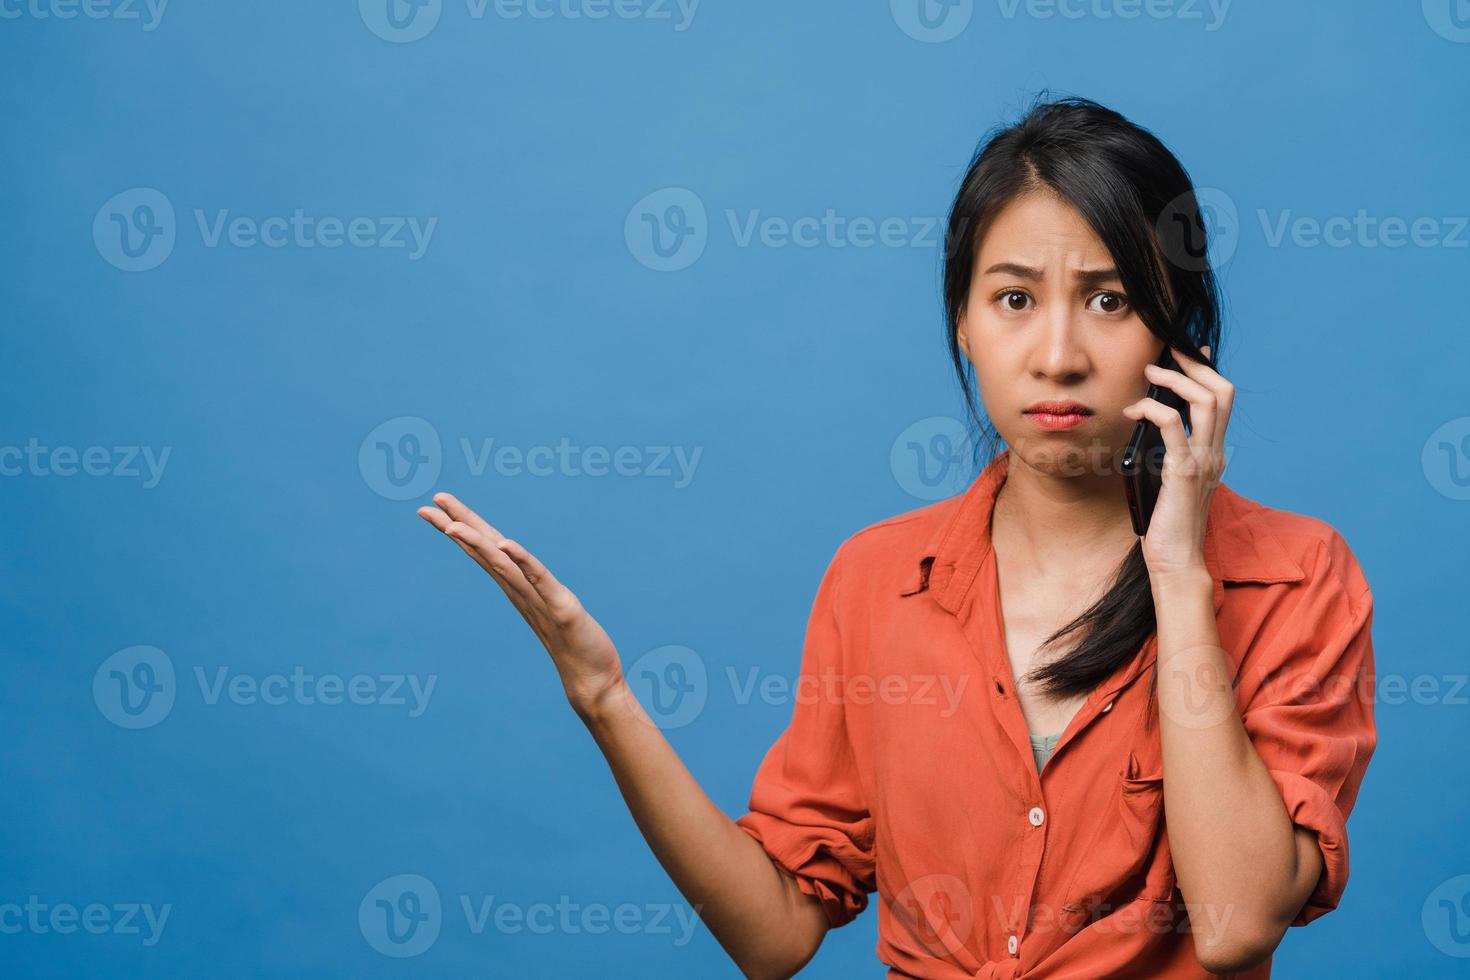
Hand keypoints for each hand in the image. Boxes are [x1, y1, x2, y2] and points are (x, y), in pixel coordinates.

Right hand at [417, 492, 625, 713]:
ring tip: (453, 525)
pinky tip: (506, 545)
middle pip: (484, 552)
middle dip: (457, 526)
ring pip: (502, 565)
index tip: (433, 507)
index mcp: (517, 586)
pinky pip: (540, 580)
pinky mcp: (562, 608)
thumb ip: (534, 586)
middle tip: (428, 506)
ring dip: (478, 544)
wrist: (590, 680)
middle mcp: (520, 591)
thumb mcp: (548, 604)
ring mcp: (538, 600)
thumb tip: (520, 569)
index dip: (460, 526)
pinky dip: (522, 561)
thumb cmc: (573, 642)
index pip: (483, 550)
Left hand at [1122, 344, 1231, 581]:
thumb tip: (1148, 427)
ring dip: (1176, 380)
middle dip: (1195, 364)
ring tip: (1151, 373)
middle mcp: (1214, 453)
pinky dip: (1153, 409)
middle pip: (1221, 392)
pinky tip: (1135, 408)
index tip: (1191, 350)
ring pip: (1206, 402)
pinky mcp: (1183, 473)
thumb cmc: (1168, 523)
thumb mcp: (1169, 480)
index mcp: (1213, 453)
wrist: (1177, 560)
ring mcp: (1203, 462)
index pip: (1222, 400)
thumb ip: (1168, 454)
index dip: (1208, 370)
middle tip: (1168, 351)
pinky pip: (1173, 427)